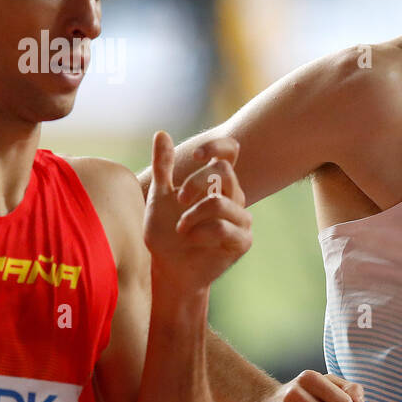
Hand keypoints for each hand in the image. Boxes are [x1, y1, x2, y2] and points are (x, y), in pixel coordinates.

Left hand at [144, 132, 251, 292]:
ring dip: (194, 215)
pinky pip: (224, 227)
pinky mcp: (242, 241)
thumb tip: (161, 133)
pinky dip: (202, 233)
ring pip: (221, 202)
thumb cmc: (165, 233)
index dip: (216, 147)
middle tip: (178, 200)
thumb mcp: (159, 196)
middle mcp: (233, 197)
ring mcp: (241, 219)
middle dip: (195, 183)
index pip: (230, 152)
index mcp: (217, 183)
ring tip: (181, 229)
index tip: (196, 157)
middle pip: (224, 172)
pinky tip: (192, 240)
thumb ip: (163, 166)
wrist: (168, 268)